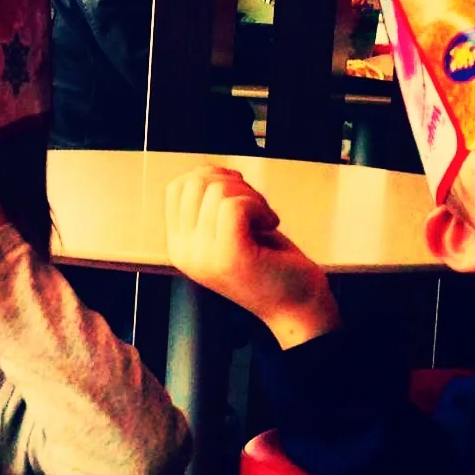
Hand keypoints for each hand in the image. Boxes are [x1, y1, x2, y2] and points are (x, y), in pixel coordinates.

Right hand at [164, 167, 339, 348]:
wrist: (297, 306)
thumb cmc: (270, 264)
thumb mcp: (228, 230)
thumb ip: (210, 204)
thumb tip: (207, 169)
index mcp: (180, 246)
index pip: (177, 187)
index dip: (212, 177)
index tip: (238, 194)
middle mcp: (185, 253)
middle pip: (195, 183)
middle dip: (232, 185)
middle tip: (255, 210)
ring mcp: (205, 256)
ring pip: (218, 191)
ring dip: (252, 197)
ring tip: (264, 221)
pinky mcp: (230, 256)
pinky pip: (236, 205)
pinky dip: (260, 206)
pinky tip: (270, 224)